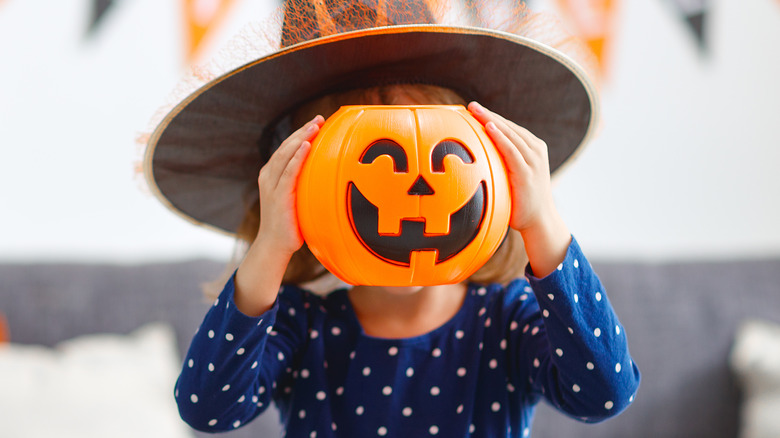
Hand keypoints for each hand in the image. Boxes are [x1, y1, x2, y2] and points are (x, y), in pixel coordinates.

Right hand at [256, 115, 324, 255]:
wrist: (275, 246)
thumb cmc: (289, 224)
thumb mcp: (296, 199)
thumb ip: (304, 185)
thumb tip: (327, 176)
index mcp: (272, 175)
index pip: (287, 148)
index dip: (301, 133)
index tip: (316, 122)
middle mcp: (269, 176)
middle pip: (286, 146)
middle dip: (303, 131)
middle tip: (319, 118)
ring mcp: (272, 185)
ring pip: (286, 155)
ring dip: (301, 138)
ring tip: (315, 126)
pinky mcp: (278, 196)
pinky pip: (289, 172)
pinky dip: (297, 157)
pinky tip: (307, 146)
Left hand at [467, 102, 569, 276]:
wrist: (539, 221)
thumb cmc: (522, 200)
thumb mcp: (512, 176)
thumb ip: (501, 164)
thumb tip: (476, 160)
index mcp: (532, 148)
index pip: (509, 128)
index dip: (491, 117)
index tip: (473, 110)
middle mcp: (534, 150)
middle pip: (508, 127)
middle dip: (488, 115)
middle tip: (470, 106)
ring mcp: (532, 160)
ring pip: (509, 134)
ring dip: (490, 120)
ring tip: (475, 111)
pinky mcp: (527, 172)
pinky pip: (511, 150)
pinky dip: (500, 137)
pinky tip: (488, 127)